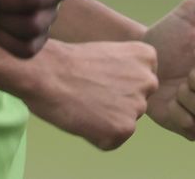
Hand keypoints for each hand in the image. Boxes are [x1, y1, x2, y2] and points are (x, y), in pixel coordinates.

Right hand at [24, 39, 157, 149]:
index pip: (140, 82)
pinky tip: (82, 117)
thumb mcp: (107, 53)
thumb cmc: (67, 61)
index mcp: (146, 57)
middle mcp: (149, 81)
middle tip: (89, 91)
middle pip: (135, 103)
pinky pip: (111, 141)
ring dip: (105, 119)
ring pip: (123, 122)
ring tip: (83, 102)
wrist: (45, 72)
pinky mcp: (125, 129)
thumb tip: (122, 95)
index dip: (116, 83)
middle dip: (115, 102)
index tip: (97, 75)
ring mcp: (138, 106)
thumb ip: (124, 71)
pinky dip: (95, 135)